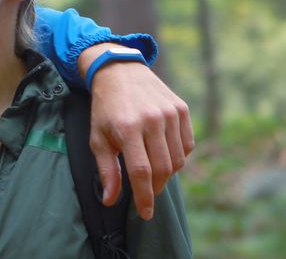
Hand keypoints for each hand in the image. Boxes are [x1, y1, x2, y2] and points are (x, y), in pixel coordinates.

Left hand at [85, 56, 192, 219]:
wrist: (120, 71)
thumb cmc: (106, 109)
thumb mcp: (98, 138)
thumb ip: (107, 170)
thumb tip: (110, 201)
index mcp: (128, 128)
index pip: (142, 172)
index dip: (144, 197)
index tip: (145, 214)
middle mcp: (152, 120)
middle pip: (163, 169)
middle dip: (156, 188)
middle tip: (146, 192)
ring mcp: (170, 113)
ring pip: (178, 160)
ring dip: (167, 174)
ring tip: (153, 171)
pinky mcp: (182, 109)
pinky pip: (187, 145)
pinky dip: (178, 157)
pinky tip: (163, 153)